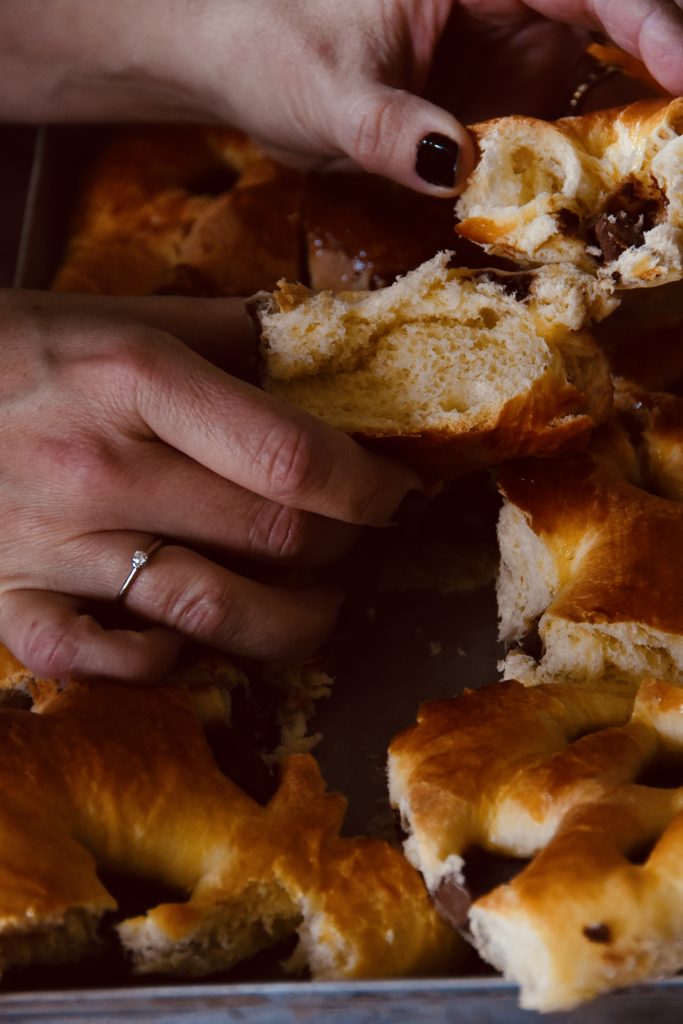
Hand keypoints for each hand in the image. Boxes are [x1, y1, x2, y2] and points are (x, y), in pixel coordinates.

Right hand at [0, 290, 417, 682]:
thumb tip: (333, 351)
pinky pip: (106, 663)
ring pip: (211, 613)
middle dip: (343, 547)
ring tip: (315, 605)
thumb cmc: (20, 348)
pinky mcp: (10, 601)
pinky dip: (167, 662)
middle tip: (354, 539)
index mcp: (134, 377)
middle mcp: (98, 467)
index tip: (396, 495)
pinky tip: (190, 637)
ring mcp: (51, 545)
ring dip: (293, 622)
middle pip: (273, 538)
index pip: (289, 457)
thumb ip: (230, 332)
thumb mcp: (122, 315)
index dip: (368, 487)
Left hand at [4, 1, 681, 196]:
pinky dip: (566, 169)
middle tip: (666, 167)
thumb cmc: (269, 46)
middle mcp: (502, 6)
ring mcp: (499, 55)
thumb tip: (456, 166)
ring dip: (614, 143)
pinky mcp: (487, 101)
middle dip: (647, 98)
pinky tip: (581, 206)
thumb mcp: (328, 95)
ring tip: (639, 197)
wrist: (236, 62)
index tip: (681, 78)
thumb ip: (393, 131)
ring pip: (585, 92)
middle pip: (608, 36)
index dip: (650, 24)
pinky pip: (545, 134)